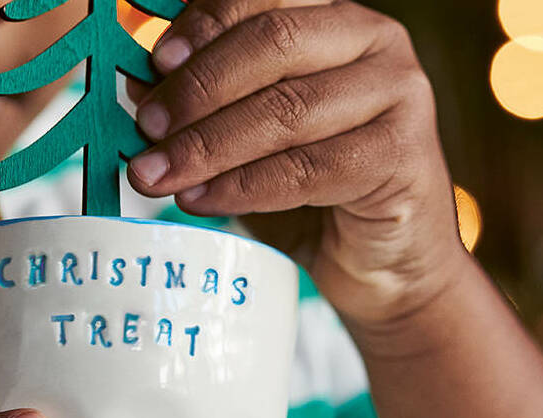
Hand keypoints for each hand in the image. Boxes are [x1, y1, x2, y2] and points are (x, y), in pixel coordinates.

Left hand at [127, 0, 465, 328]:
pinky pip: (305, 168)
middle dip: (197, 91)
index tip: (151, 67)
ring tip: (158, 175)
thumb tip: (141, 93)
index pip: (263, 3)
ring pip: (286, 110)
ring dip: (209, 146)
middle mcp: (375, 44)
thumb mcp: (256, 146)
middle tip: (147, 131)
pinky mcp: (402, 154)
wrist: (387, 266)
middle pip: (272, 47)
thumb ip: (212, 113)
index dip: (203, 28)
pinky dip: (243, 187)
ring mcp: (398, 95)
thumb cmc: (318, 200)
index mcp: (337, 23)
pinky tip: (200, 201)